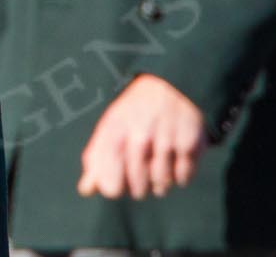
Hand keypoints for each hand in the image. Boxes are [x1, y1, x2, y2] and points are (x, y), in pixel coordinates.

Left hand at [77, 74, 205, 200]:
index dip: (115, 190)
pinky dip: (180, 176)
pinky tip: (175, 161)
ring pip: (161, 185)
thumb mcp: (110, 127)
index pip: (112, 185)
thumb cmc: (135, 113)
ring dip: (160, 183)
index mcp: (115, 132)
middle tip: (142, 173)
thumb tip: (85, 190)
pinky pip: (183, 178)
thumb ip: (96, 159)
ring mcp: (165, 140)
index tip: (119, 183)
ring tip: (158, 166)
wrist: (171, 85)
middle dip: (139, 187)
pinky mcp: (189, 143)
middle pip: (138, 189)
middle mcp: (140, 136)